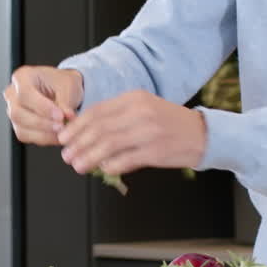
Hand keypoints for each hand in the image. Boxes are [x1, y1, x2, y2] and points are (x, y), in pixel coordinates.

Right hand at [2, 66, 83, 145]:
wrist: (62, 90)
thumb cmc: (62, 83)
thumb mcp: (68, 86)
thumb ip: (66, 101)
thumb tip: (67, 117)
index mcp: (22, 77)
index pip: (25, 94)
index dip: (42, 107)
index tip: (60, 115)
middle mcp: (13, 94)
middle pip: (18, 113)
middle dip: (41, 123)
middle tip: (61, 126)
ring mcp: (13, 111)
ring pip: (20, 128)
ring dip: (43, 133)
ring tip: (62, 132)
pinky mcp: (18, 125)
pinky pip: (26, 136)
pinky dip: (43, 138)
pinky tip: (57, 136)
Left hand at [57, 90, 207, 175]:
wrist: (203, 134)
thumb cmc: (168, 123)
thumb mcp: (143, 109)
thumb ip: (117, 116)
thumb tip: (83, 132)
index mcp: (135, 98)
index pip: (97, 111)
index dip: (76, 126)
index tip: (63, 138)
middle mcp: (141, 112)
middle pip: (99, 128)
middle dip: (78, 144)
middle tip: (66, 155)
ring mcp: (149, 131)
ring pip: (109, 144)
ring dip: (89, 157)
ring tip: (77, 166)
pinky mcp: (156, 151)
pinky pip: (126, 160)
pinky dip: (110, 166)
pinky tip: (103, 169)